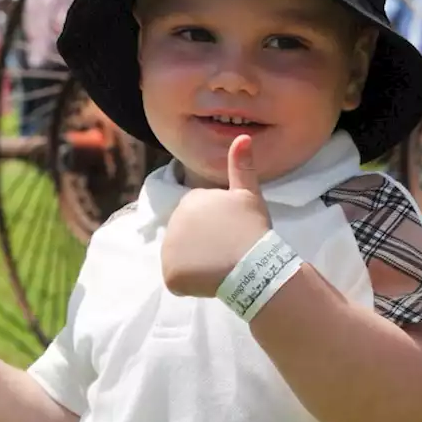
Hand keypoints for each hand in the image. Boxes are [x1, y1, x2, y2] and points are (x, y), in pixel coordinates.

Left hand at [162, 135, 271, 297]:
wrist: (253, 265)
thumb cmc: (252, 229)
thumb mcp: (248, 195)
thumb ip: (241, 167)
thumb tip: (242, 137)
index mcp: (189, 201)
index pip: (199, 219)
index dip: (217, 229)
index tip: (231, 233)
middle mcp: (173, 222)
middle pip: (188, 238)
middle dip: (204, 245)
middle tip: (227, 250)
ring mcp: (169, 249)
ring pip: (182, 259)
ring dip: (198, 264)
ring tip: (220, 265)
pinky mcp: (170, 273)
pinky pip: (178, 280)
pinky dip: (192, 284)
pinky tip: (210, 280)